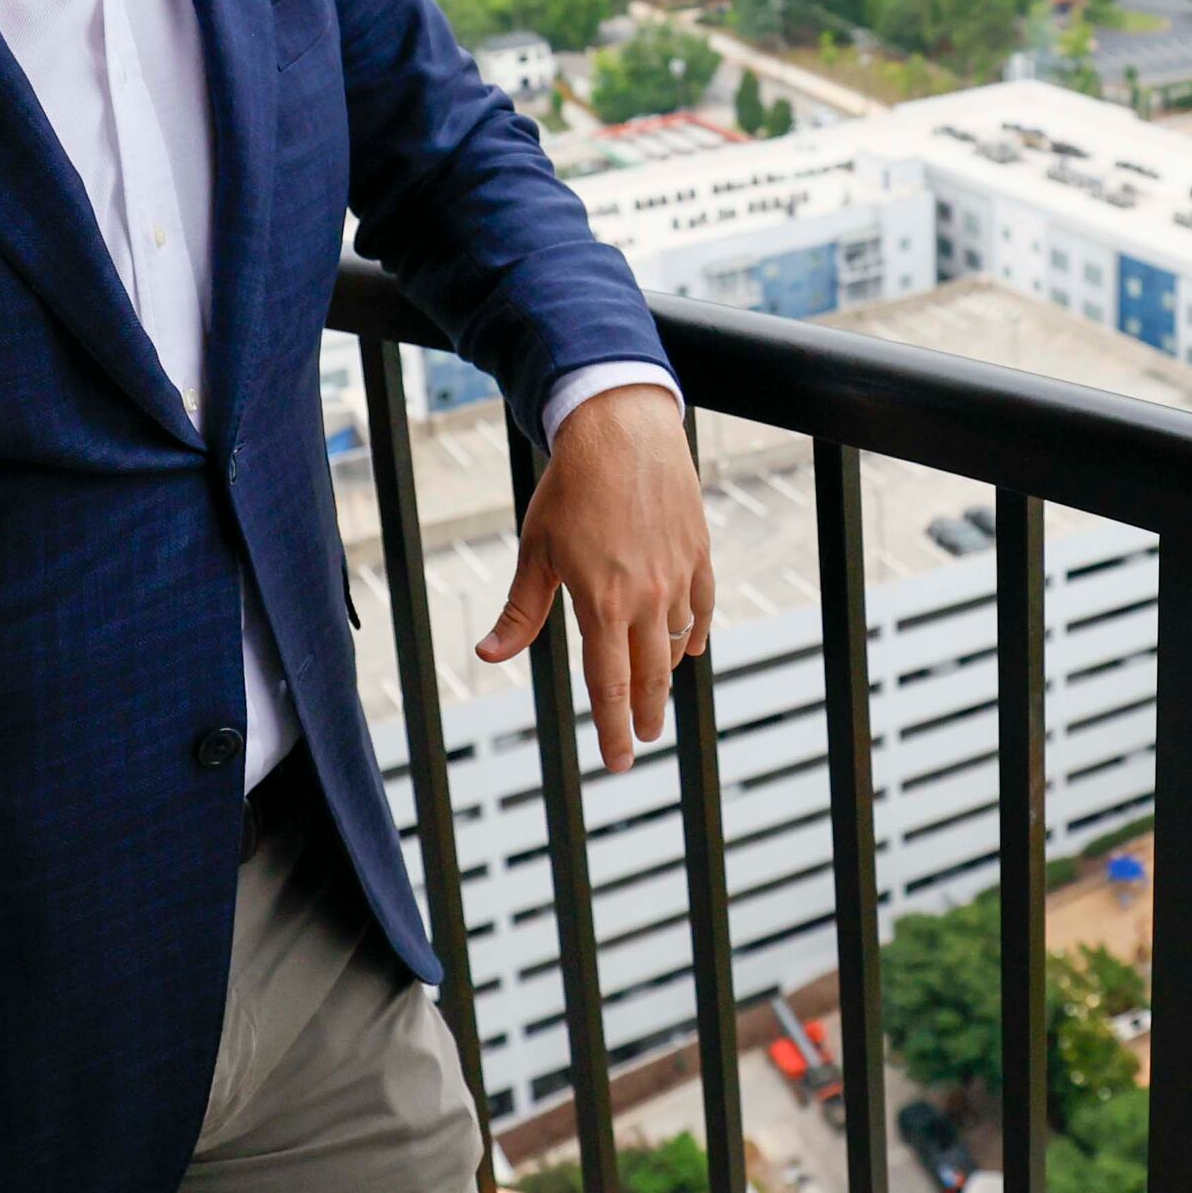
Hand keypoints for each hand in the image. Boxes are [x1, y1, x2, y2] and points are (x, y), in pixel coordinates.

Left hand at [477, 386, 711, 770]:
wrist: (621, 430)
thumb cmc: (570, 489)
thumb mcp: (536, 551)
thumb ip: (520, 611)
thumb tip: (489, 655)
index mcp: (600, 603)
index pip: (609, 685)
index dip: (613, 729)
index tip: (618, 762)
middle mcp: (645, 597)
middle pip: (650, 676)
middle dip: (645, 715)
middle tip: (642, 739)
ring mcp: (678, 575)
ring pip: (676, 642)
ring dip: (664, 671)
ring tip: (654, 689)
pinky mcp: (698, 552)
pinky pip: (702, 607)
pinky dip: (694, 632)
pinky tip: (688, 646)